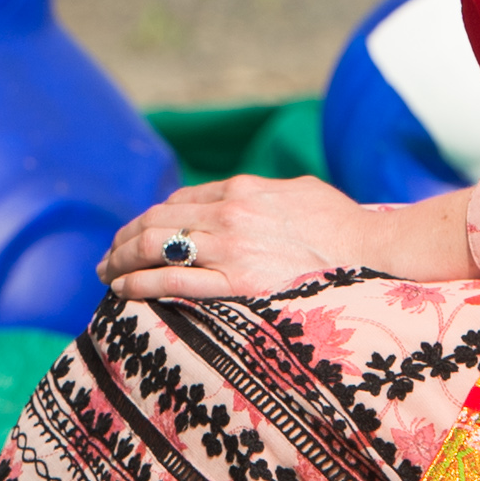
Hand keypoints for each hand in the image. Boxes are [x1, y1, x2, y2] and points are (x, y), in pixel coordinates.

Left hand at [98, 173, 387, 300]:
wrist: (373, 251)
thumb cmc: (345, 225)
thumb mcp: (301, 192)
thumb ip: (268, 193)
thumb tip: (254, 197)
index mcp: (243, 189)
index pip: (180, 202)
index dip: (151, 219)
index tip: (138, 234)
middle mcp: (229, 214)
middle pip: (157, 222)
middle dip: (124, 239)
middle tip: (107, 256)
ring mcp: (230, 249)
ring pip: (156, 248)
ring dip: (122, 260)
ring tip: (106, 274)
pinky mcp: (236, 284)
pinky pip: (172, 282)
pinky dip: (140, 284)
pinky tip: (122, 291)